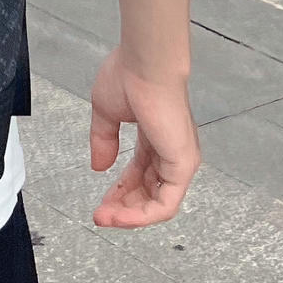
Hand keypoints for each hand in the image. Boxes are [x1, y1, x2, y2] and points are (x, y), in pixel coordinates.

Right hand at [89, 46, 199, 227]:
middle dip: (123, 207)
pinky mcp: (182, 165)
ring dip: (130, 215)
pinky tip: (121, 217)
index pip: (140, 174)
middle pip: (149, 192)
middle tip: (100, 215)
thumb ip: (103, 141)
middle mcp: (171, 150)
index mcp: (155, 136)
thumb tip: (99, 166)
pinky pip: (165, 204)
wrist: (145, 64)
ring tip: (105, 218)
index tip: (100, 203)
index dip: (119, 191)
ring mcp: (180, 159)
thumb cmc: (129, 76)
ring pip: (158, 203)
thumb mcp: (106, 112)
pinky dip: (142, 215)